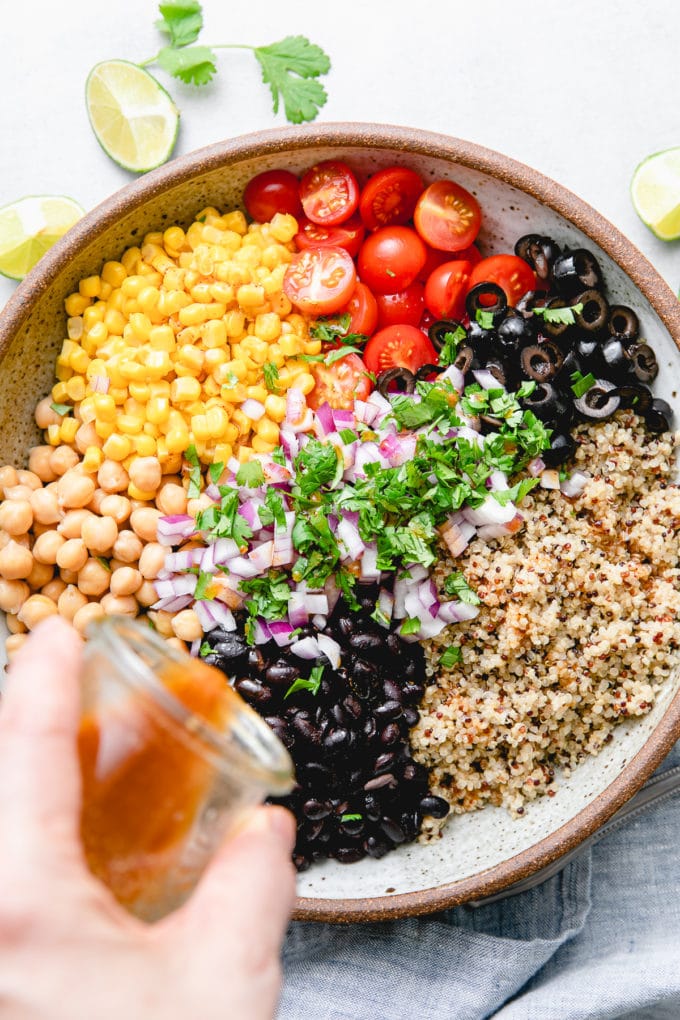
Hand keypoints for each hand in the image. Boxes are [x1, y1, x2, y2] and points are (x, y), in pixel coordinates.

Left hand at [0, 616, 296, 1019]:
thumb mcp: (223, 985)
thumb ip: (253, 887)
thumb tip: (265, 831)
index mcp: (17, 901)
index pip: (24, 748)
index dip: (43, 678)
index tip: (59, 633)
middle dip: (30, 723)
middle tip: (74, 697)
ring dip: (27, 779)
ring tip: (76, 767)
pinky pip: (2, 871)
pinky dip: (29, 828)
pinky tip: (69, 854)